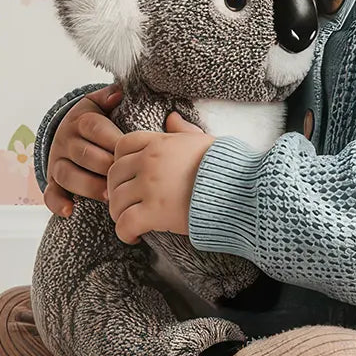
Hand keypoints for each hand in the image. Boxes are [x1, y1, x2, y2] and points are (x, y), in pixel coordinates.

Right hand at [44, 82, 123, 216]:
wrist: (70, 132)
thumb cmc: (96, 121)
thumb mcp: (99, 104)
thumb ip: (109, 97)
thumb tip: (118, 92)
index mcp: (81, 120)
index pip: (96, 128)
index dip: (114, 140)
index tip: (132, 152)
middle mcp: (66, 140)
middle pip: (83, 154)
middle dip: (105, 166)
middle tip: (125, 177)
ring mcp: (58, 162)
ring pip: (68, 174)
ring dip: (87, 186)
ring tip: (107, 195)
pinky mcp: (53, 181)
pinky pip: (50, 193)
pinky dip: (57, 203)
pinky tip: (69, 211)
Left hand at [106, 110, 216, 243]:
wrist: (239, 188)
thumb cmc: (226, 166)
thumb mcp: (202, 140)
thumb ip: (182, 130)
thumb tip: (172, 118)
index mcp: (160, 142)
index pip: (123, 145)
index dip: (120, 161)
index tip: (128, 175)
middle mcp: (149, 161)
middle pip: (115, 174)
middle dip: (117, 189)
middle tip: (127, 202)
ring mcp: (149, 186)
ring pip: (116, 200)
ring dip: (118, 213)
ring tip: (130, 222)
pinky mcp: (154, 212)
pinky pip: (125, 224)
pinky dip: (125, 233)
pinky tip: (135, 237)